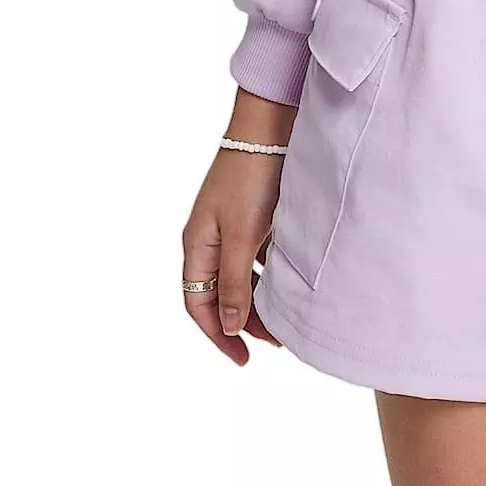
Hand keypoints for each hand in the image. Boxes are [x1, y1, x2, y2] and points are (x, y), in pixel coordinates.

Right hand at [181, 102, 294, 363]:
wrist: (271, 126)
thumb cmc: (251, 178)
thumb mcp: (242, 236)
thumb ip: (234, 283)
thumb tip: (228, 326)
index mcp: (197, 244)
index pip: (198, 304)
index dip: (218, 335)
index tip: (242, 359)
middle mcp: (209, 237)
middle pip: (219, 294)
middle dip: (243, 321)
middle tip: (274, 342)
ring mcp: (230, 224)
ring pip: (239, 276)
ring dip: (257, 299)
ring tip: (284, 318)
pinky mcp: (252, 213)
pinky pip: (255, 255)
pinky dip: (268, 273)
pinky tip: (288, 281)